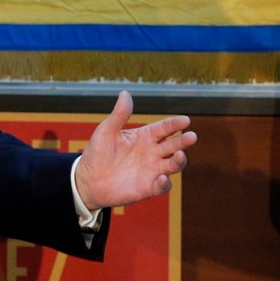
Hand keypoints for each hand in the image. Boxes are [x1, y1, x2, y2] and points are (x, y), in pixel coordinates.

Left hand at [74, 91, 195, 209]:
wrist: (88, 179)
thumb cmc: (97, 152)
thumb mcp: (106, 131)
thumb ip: (119, 115)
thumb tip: (125, 93)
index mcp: (144, 136)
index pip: (164, 128)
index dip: (175, 124)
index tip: (186, 120)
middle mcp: (152, 153)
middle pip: (173, 145)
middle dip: (183, 141)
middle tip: (191, 136)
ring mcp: (152, 170)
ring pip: (173, 165)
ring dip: (179, 161)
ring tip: (180, 155)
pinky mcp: (148, 187)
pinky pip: (162, 186)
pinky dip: (165, 183)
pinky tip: (162, 178)